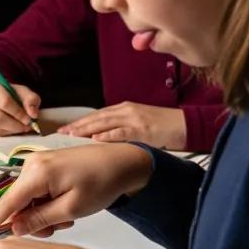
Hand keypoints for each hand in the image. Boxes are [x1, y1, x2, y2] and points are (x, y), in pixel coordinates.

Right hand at [0, 78, 40, 135]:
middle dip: (15, 125)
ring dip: (11, 131)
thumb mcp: (23, 92)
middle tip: (26, 126)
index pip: (4, 102)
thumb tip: (32, 114)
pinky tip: (10, 128)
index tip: (29, 119)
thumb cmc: (10, 94)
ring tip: (20, 127)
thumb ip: (31, 99)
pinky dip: (4, 134)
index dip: (18, 113)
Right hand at [0, 142, 152, 237]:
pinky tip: (66, 204)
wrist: (124, 162)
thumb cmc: (103, 183)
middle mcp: (31, 164)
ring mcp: (38, 162)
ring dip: (43, 212)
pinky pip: (36, 190)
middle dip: (33, 219)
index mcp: (36, 174)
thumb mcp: (72, 208)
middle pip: (17, 203)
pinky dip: (47, 202)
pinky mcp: (45, 164)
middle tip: (59, 226)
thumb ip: (40, 220)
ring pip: (28, 199)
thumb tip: (15, 228)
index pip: (7, 203)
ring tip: (68, 214)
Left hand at [57, 103, 186, 149]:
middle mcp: (127, 111)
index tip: (65, 129)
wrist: (187, 125)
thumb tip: (101, 139)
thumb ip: (121, 128)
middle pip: (97, 117)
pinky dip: (108, 135)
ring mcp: (135, 119)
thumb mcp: (139, 123)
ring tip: (72, 135)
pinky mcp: (143, 129)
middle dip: (78, 125)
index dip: (80, 122)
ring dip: (87, 129)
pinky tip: (96, 139)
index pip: (97, 115)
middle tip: (61, 133)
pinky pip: (122, 132)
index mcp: (125, 109)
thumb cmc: (164, 126)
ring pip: (105, 123)